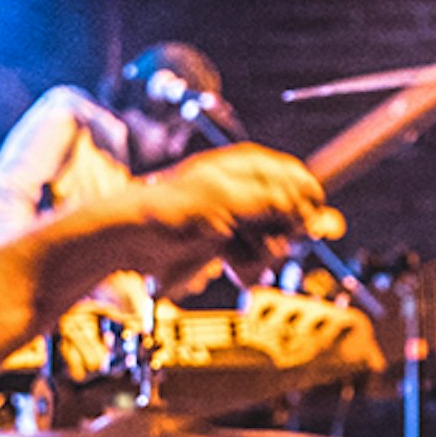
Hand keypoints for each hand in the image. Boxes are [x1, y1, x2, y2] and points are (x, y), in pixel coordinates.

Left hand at [103, 144, 341, 290]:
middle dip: (281, 237)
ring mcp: (237, 216)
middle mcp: (247, 189)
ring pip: (273, 241)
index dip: (304, 206)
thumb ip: (267, 200)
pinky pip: (253, 256)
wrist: (130, 241)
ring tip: (235, 259)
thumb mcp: (223, 200)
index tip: (302, 227)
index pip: (299, 180)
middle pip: (291, 215)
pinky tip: (232, 270)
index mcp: (248, 166)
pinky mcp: (227, 241)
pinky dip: (245, 267)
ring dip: (259, 257)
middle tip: (264, 246)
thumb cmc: (166, 209)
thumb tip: (303, 200)